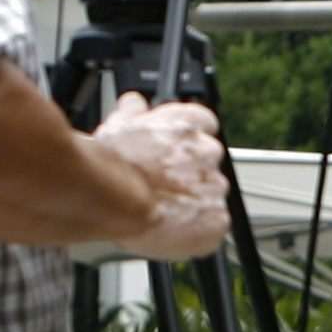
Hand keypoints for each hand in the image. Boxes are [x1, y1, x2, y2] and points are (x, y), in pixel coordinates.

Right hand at [100, 92, 228, 262]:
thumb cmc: (115, 165)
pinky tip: (175, 225)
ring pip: (211, 192)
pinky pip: (214, 223)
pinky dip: (199, 227)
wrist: (116, 203)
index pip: (205, 123)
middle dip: (190, 172)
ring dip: (194, 200)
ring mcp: (214, 185)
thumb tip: (135, 103)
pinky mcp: (217, 217)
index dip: (187, 140)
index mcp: (189, 124)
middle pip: (208, 160)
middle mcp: (207, 151)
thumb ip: (132, 110)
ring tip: (165, 208)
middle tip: (164, 184)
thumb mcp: (116, 125)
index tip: (175, 151)